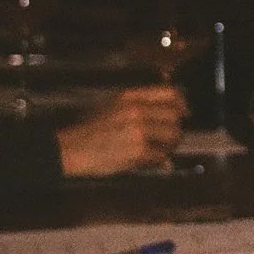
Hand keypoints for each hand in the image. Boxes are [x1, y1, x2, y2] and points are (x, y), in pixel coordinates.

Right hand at [56, 84, 187, 176]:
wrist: (69, 149)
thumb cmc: (89, 129)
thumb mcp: (112, 106)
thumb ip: (139, 106)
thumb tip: (166, 111)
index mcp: (131, 97)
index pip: (170, 93)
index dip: (182, 103)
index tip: (183, 112)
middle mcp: (137, 110)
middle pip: (175, 115)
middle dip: (177, 128)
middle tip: (171, 137)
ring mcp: (139, 130)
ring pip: (173, 135)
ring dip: (171, 145)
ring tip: (161, 149)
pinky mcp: (138, 150)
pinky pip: (161, 155)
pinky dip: (159, 159)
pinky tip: (151, 160)